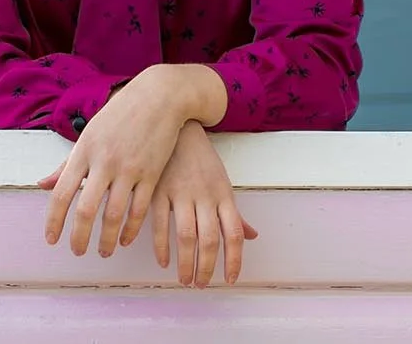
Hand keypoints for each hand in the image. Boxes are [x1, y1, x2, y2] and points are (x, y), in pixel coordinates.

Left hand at [37, 64, 225, 258]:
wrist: (159, 96)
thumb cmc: (120, 114)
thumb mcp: (90, 133)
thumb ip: (67, 163)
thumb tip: (43, 184)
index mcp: (84, 151)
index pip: (62, 193)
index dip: (54, 221)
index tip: (51, 239)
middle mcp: (104, 162)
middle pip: (86, 210)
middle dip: (79, 237)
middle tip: (77, 252)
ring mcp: (129, 169)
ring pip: (114, 215)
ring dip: (106, 239)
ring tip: (103, 251)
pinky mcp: (151, 174)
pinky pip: (140, 210)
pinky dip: (131, 229)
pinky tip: (125, 239)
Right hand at [151, 121, 257, 286]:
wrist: (178, 127)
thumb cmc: (202, 160)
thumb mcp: (223, 183)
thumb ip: (235, 213)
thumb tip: (252, 236)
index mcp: (224, 195)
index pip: (234, 234)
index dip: (233, 260)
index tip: (229, 279)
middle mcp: (205, 196)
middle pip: (210, 240)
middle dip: (206, 269)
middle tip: (201, 285)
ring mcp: (181, 193)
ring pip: (186, 236)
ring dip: (185, 264)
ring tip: (184, 279)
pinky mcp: (159, 190)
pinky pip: (159, 224)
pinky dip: (161, 246)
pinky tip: (164, 260)